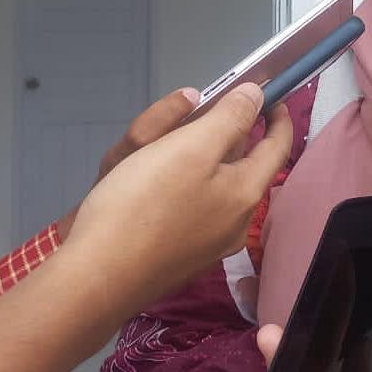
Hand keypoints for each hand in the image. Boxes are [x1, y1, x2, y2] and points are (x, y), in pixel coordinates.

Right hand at [65, 83, 290, 312]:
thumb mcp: (190, 148)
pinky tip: (153, 175)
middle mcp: (235, 223)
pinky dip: (182, 181)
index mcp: (247, 194)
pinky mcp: (177, 255)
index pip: (277, 147)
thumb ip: (229, 118)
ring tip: (172, 135)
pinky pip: (191, 205)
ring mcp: (207, 244)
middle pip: (241, 165)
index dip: (278, 117)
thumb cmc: (143, 205)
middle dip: (226, 133)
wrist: (93, 278)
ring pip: (214, 184)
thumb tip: (257, 96)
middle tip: (201, 109)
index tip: (269, 94)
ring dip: (199, 155)